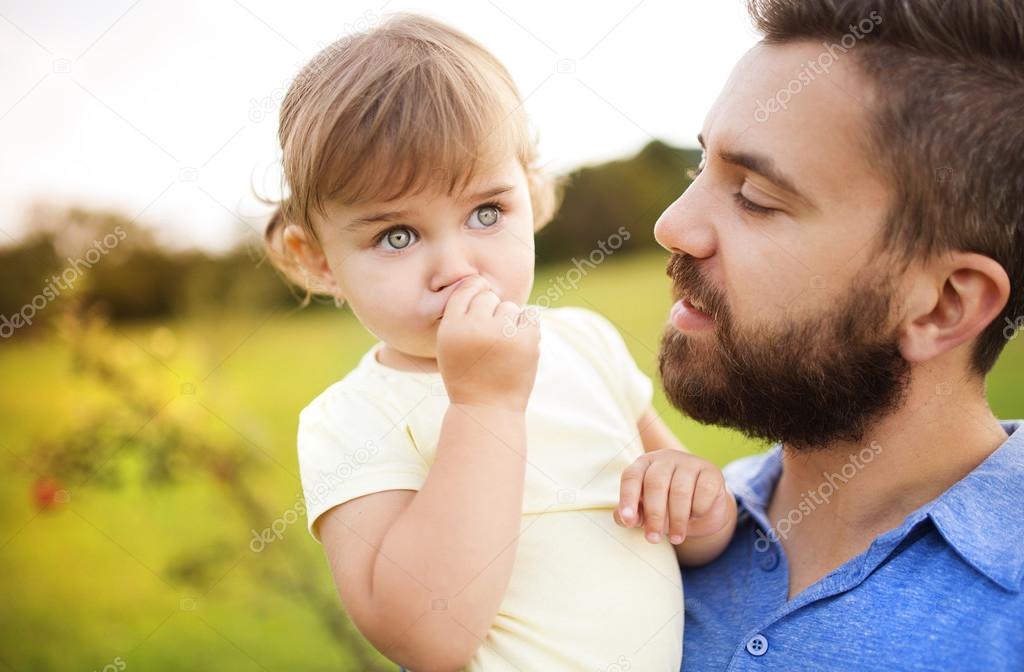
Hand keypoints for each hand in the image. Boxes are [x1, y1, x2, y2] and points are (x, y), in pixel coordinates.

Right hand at [436, 276, 539, 411]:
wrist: (487, 409)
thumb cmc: (466, 375)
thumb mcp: (449, 345)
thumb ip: (460, 315)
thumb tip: (482, 282)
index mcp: (452, 327)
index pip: (466, 289)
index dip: (475, 292)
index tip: (478, 304)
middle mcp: (475, 327)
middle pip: (489, 298)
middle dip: (491, 313)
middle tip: (488, 340)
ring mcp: (502, 334)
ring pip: (510, 307)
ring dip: (509, 322)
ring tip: (502, 348)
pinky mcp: (526, 341)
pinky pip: (531, 314)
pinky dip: (527, 326)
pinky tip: (518, 344)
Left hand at [614, 449, 731, 544]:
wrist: (701, 510)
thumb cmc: (666, 508)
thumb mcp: (645, 512)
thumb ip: (631, 515)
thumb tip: (623, 518)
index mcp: (644, 464)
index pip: (631, 476)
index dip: (628, 498)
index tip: (628, 520)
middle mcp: (666, 459)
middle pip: (655, 483)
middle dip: (654, 515)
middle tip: (653, 539)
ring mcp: (690, 463)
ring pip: (680, 490)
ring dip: (677, 519)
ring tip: (676, 538)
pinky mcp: (711, 472)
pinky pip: (704, 491)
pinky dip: (698, 509)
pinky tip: (695, 517)